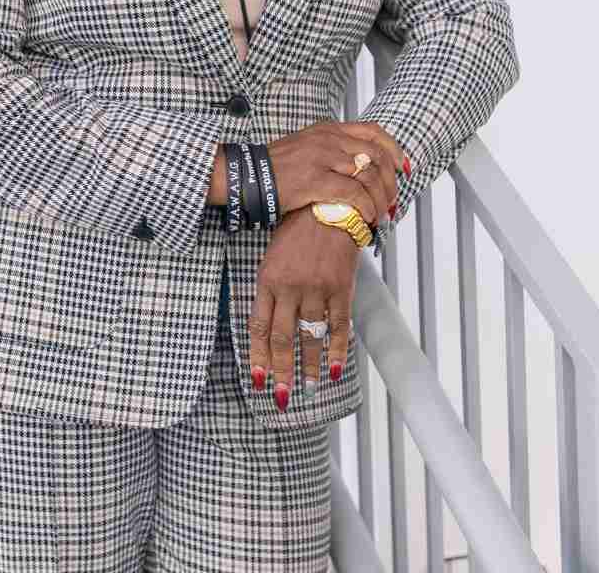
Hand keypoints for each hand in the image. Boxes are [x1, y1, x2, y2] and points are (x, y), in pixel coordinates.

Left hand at [248, 213, 358, 408]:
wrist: (330, 202)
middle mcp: (289, 288)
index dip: (258, 357)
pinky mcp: (340, 288)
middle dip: (281, 371)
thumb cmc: (299, 225)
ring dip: (308, 367)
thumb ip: (271, 285)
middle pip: (281, 339)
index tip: (258, 380)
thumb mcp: (275, 253)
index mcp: (267, 279)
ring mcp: (316, 289)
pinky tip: (334, 369)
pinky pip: (339, 326)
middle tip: (282, 396)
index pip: (258, 327)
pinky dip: (337, 351)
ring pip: (310, 337)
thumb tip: (270, 317)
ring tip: (307, 389)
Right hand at [264, 120, 407, 225]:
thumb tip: (359, 165)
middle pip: (376, 155)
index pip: (373, 131)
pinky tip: (367, 217)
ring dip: (381, 197)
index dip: (393, 149)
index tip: (401, 166)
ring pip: (369, 175)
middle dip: (391, 180)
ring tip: (381, 213)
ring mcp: (322, 158)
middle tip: (392, 199)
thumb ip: (332, 149)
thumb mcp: (307, 146)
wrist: (249, 176)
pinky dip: (366, 206)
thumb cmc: (277, 167)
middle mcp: (329, 140)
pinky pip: (353, 193)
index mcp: (329, 130)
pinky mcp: (316, 180)